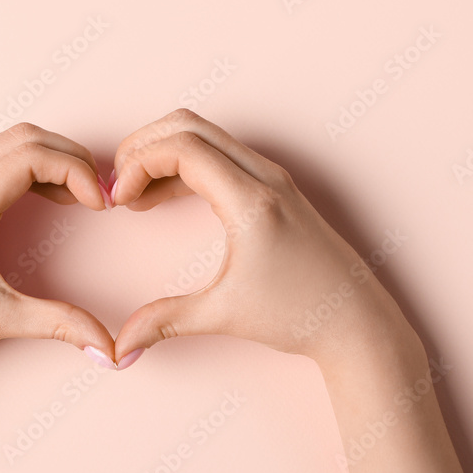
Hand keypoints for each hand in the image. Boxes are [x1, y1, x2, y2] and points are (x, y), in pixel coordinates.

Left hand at [0, 123, 115, 390]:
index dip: (76, 171)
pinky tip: (45, 199)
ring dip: (47, 159)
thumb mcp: (1, 321)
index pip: (31, 156)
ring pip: (4, 145)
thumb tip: (109, 347)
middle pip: (22, 138)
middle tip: (97, 191)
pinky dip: (25, 168)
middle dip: (69, 156)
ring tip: (77, 196)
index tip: (98, 204)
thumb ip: (62, 324)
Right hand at [110, 109, 420, 370]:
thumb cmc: (302, 314)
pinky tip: (163, 198)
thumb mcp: (224, 315)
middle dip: (143, 147)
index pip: (182, 147)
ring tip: (134, 195)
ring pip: (206, 136)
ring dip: (163, 154)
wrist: (355, 321)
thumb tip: (121, 346)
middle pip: (189, 126)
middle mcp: (265, 177)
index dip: (138, 164)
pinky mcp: (275, 188)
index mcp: (252, 201)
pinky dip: (185, 165)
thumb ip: (165, 322)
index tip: (118, 199)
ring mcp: (273, 179)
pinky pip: (221, 156)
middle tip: (117, 184)